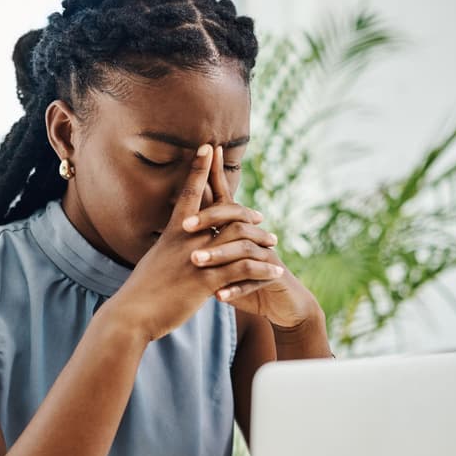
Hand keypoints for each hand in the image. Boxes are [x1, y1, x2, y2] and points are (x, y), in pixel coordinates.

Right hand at [109, 144, 268, 340]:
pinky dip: (262, 268)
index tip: (209, 147)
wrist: (130, 315)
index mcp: (172, 233)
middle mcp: (186, 240)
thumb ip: (168, 251)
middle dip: (246, 210)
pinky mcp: (206, 281)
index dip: (199, 168)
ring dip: (261, 239)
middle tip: (260, 216)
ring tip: (274, 243)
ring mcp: (197, 259)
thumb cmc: (140, 291)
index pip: (189, 193)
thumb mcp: (154, 262)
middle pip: (225, 212)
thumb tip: (173, 247)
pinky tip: (275, 271)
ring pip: (240, 239)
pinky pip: (243, 269)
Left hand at [183, 146, 322, 328]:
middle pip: (234, 219)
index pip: (223, 199)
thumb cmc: (241, 278)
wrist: (278, 302)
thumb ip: (205, 240)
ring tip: (197, 261)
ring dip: (219, 255)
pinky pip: (254, 281)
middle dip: (209, 219)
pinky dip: (235, 289)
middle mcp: (253, 236)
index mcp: (237, 229)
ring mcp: (265, 255)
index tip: (202, 154)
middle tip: (185, 225)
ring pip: (242, 250)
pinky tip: (218, 296)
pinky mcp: (272, 277)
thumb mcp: (221, 258)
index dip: (213, 176)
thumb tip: (176, 220)